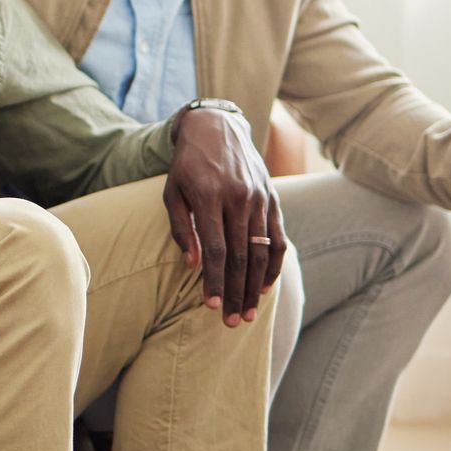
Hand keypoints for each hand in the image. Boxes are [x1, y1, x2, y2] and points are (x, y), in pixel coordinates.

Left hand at [162, 108, 286, 324]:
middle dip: (236, 292)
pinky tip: (265, 286)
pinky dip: (274, 264)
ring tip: (249, 312)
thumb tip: (192, 265)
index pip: (217, 250)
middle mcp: (239, 198)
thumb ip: (181, 228)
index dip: (215, 281)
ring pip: (262, 250)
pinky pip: (278, 237)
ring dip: (256, 285)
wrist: (217, 128)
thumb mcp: (172, 191)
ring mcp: (260, 198)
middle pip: (241, 256)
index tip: (211, 307)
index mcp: (210, 197)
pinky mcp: (272, 198)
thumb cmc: (187, 165)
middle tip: (232, 322)